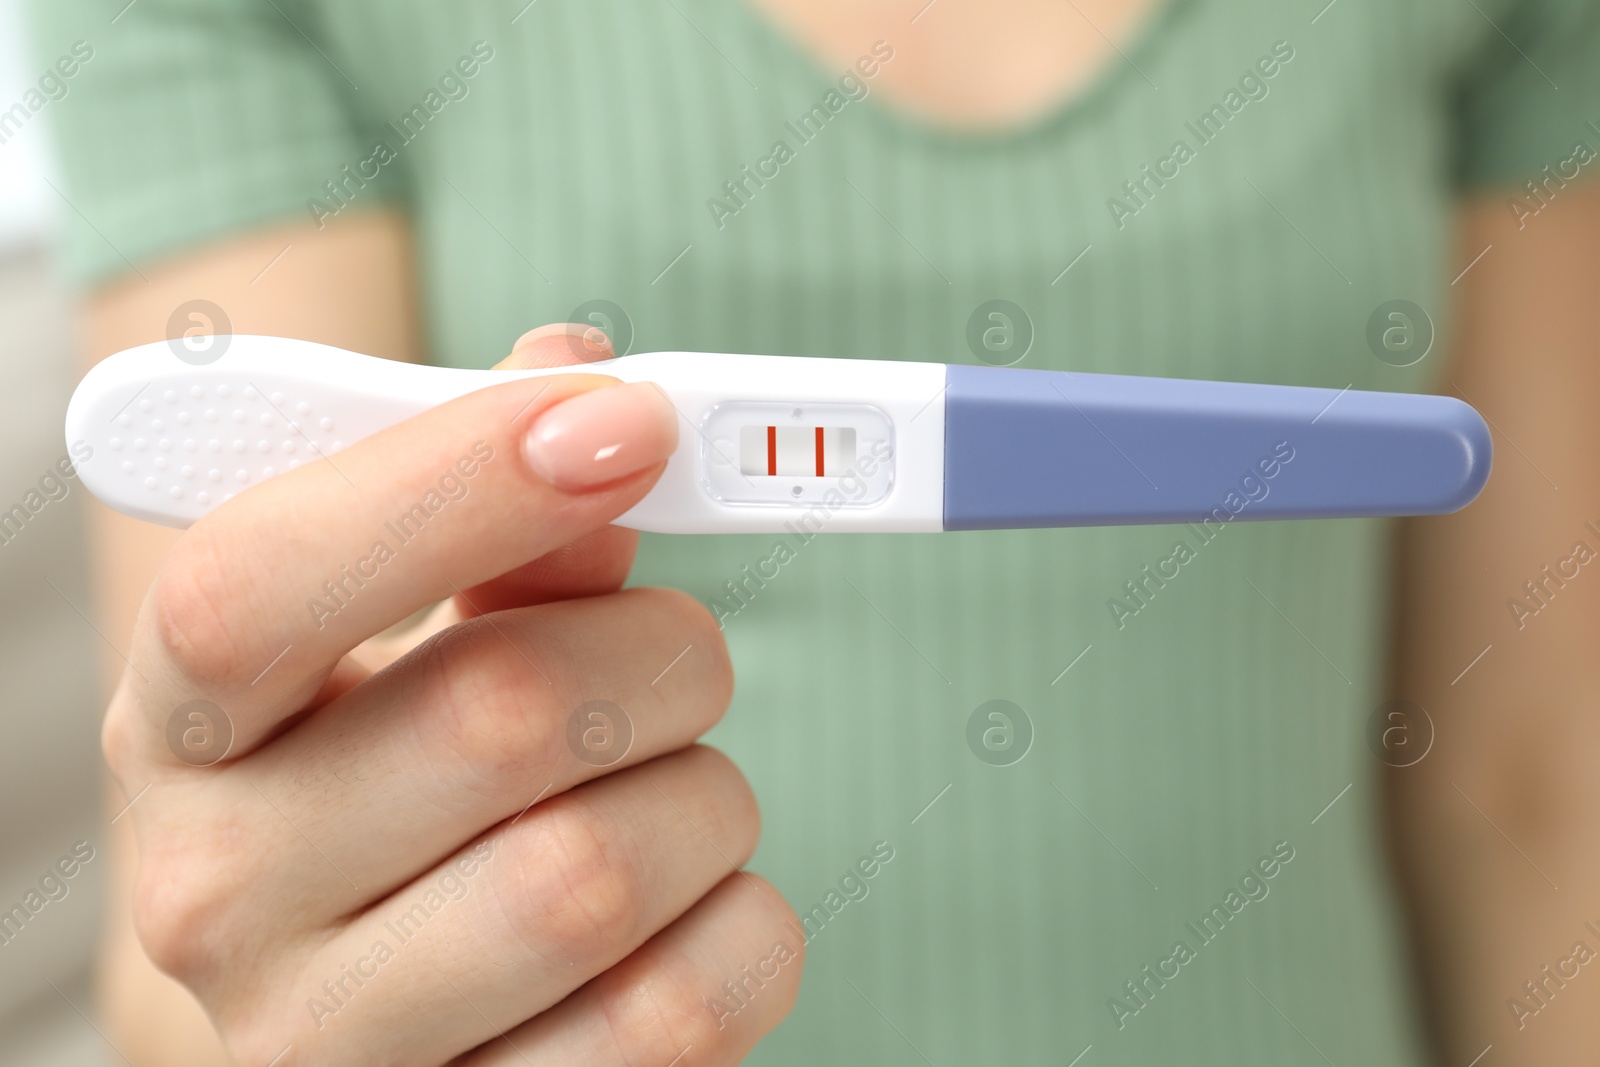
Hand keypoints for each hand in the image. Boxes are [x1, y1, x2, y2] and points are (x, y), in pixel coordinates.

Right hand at [104, 324, 802, 1064]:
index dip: (462, 479)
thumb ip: (490, 513)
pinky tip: (684, 912)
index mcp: (186, 724)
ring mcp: (332, 1042)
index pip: (260, 582)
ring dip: (705, 798)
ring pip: (606, 870)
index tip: (628, 421)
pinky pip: (686, 1008)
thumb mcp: (402, 633)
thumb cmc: (402, 773)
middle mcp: (216, 897)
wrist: (373, 995)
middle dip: (658, 651)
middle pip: (500, 717)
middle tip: (675, 655)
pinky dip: (740, 928)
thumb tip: (587, 390)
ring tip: (662, 797)